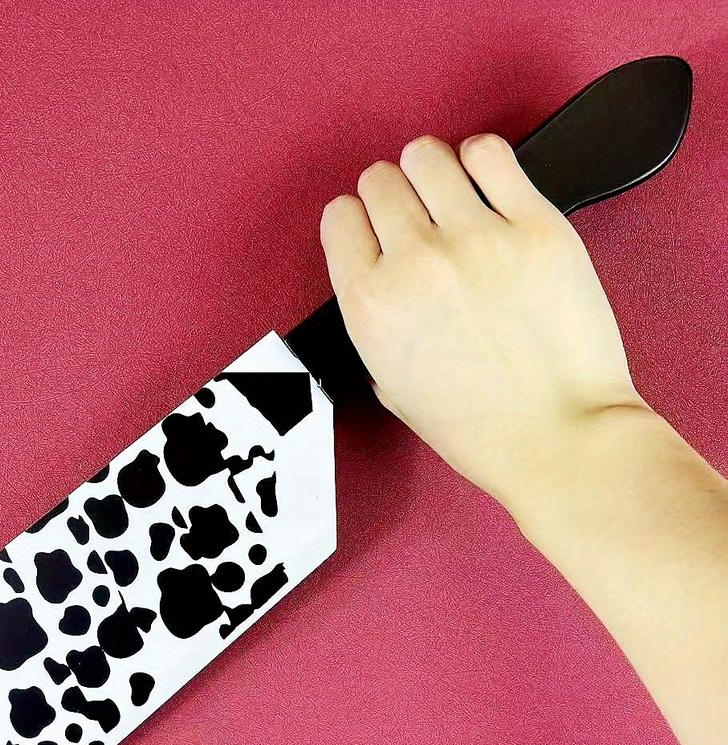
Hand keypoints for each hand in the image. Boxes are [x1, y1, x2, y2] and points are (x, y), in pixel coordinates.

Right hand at [320, 133, 645, 507]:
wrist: (559, 437)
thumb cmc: (482, 428)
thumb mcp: (394, 389)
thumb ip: (375, 329)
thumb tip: (380, 287)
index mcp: (371, 306)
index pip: (339, 218)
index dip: (354, 222)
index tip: (370, 228)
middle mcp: (415, 263)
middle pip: (379, 181)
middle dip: (389, 195)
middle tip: (412, 215)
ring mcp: (476, 239)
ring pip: (427, 156)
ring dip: (429, 169)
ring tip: (446, 192)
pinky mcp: (536, 225)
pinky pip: (491, 153)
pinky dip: (481, 158)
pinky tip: (485, 179)